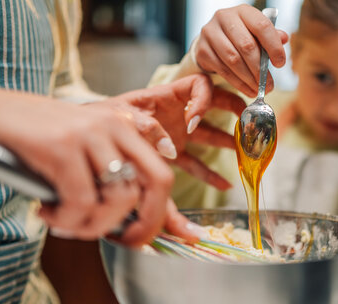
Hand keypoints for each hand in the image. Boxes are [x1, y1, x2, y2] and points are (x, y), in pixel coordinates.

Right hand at [0, 86, 172, 242]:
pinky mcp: (63, 146)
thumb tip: (129, 224)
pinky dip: (67, 219)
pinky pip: (81, 201)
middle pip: (156, 183)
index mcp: (125, 128)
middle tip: (121, 242)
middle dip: (145, 224)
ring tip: (70, 224)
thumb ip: (108, 178)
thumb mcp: (84, 152)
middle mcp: (114, 127)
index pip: (162, 174)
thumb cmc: (39, 141)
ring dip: (95, 225)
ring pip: (119, 198)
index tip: (142, 237)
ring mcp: (90, 134)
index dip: (160, 213)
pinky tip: (49, 213)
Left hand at [91, 74, 246, 189]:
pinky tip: (226, 185)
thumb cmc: (103, 118)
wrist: (87, 136)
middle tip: (250, 120)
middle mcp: (178, 112)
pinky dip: (210, 174)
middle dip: (235, 109)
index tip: (194, 122)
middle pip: (215, 104)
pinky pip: (196, 163)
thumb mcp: (123, 117)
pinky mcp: (173, 153)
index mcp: (167, 95)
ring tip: (246, 153)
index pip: (200, 85)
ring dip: (229, 143)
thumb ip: (147, 129)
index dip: (204, 101)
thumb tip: (170, 149)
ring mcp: (178, 132)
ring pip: (211, 135)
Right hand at [194, 4, 288, 96]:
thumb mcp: (256, 33)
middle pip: (246, 46)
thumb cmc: (241, 37)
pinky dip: (238, 83)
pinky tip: (248, 89)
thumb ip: (271, 36)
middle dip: (260, 69)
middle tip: (269, 85)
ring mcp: (210, 34)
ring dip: (249, 79)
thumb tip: (284, 38)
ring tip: (259, 89)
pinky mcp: (202, 50)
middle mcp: (224, 18)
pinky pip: (223, 70)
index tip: (280, 64)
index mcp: (243, 11)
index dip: (273, 46)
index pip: (261, 26)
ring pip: (233, 60)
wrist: (213, 41)